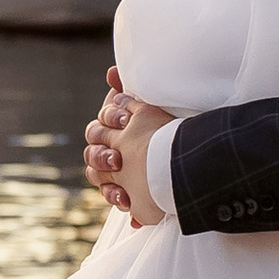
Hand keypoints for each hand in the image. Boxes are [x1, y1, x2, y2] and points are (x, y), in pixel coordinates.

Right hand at [83, 67, 168, 225]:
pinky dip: (121, 202)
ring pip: (98, 180)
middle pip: (92, 156)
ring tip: (121, 189)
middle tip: (117, 159)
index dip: (108, 124)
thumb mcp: (147, 104)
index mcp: (111, 131)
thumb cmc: (162, 124)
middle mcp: (108, 152)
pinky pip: (118, 200)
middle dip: (102, 157)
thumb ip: (127, 87)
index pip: (96, 130)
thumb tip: (112, 72)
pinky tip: (129, 206)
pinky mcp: (130, 192)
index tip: (124, 120)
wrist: (186, 153)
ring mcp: (116, 174)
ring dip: (107, 184)